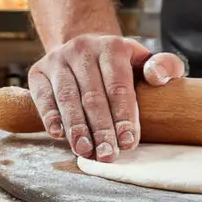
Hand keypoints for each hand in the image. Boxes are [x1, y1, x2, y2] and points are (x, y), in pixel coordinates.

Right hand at [28, 35, 185, 161]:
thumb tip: (157, 77)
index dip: (124, 116)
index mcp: (112, 46)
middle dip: (101, 129)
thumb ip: (164, 66)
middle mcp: (82, 49)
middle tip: (108, 155)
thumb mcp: (146, 59)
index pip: (119, 86)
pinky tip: (59, 135)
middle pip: (93, 96)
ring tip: (85, 152)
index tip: (128, 142)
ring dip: (76, 128)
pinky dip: (50, 117)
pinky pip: (42, 97)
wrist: (84, 46)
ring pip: (67, 98)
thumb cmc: (119, 64)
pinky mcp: (38, 71)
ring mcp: (57, 59)